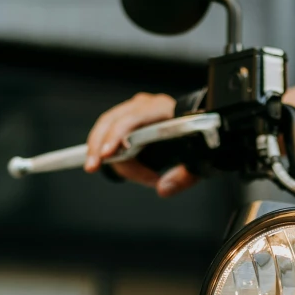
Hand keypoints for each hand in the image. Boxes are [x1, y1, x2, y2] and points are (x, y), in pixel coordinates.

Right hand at [82, 91, 196, 193]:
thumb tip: (163, 188)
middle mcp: (145, 106)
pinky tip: (101, 162)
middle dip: (100, 144)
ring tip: (95, 166)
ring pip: (107, 126)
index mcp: (163, 108)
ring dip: (98, 147)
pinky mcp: (128, 120)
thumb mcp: (199, 160)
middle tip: (93, 166)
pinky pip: (110, 132)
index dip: (118, 135)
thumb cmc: (199, 139)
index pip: (134, 118)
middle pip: (113, 120)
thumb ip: (184, 176)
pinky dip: (103, 147)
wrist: (201, 125)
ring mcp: (135, 111)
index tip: (108, 154)